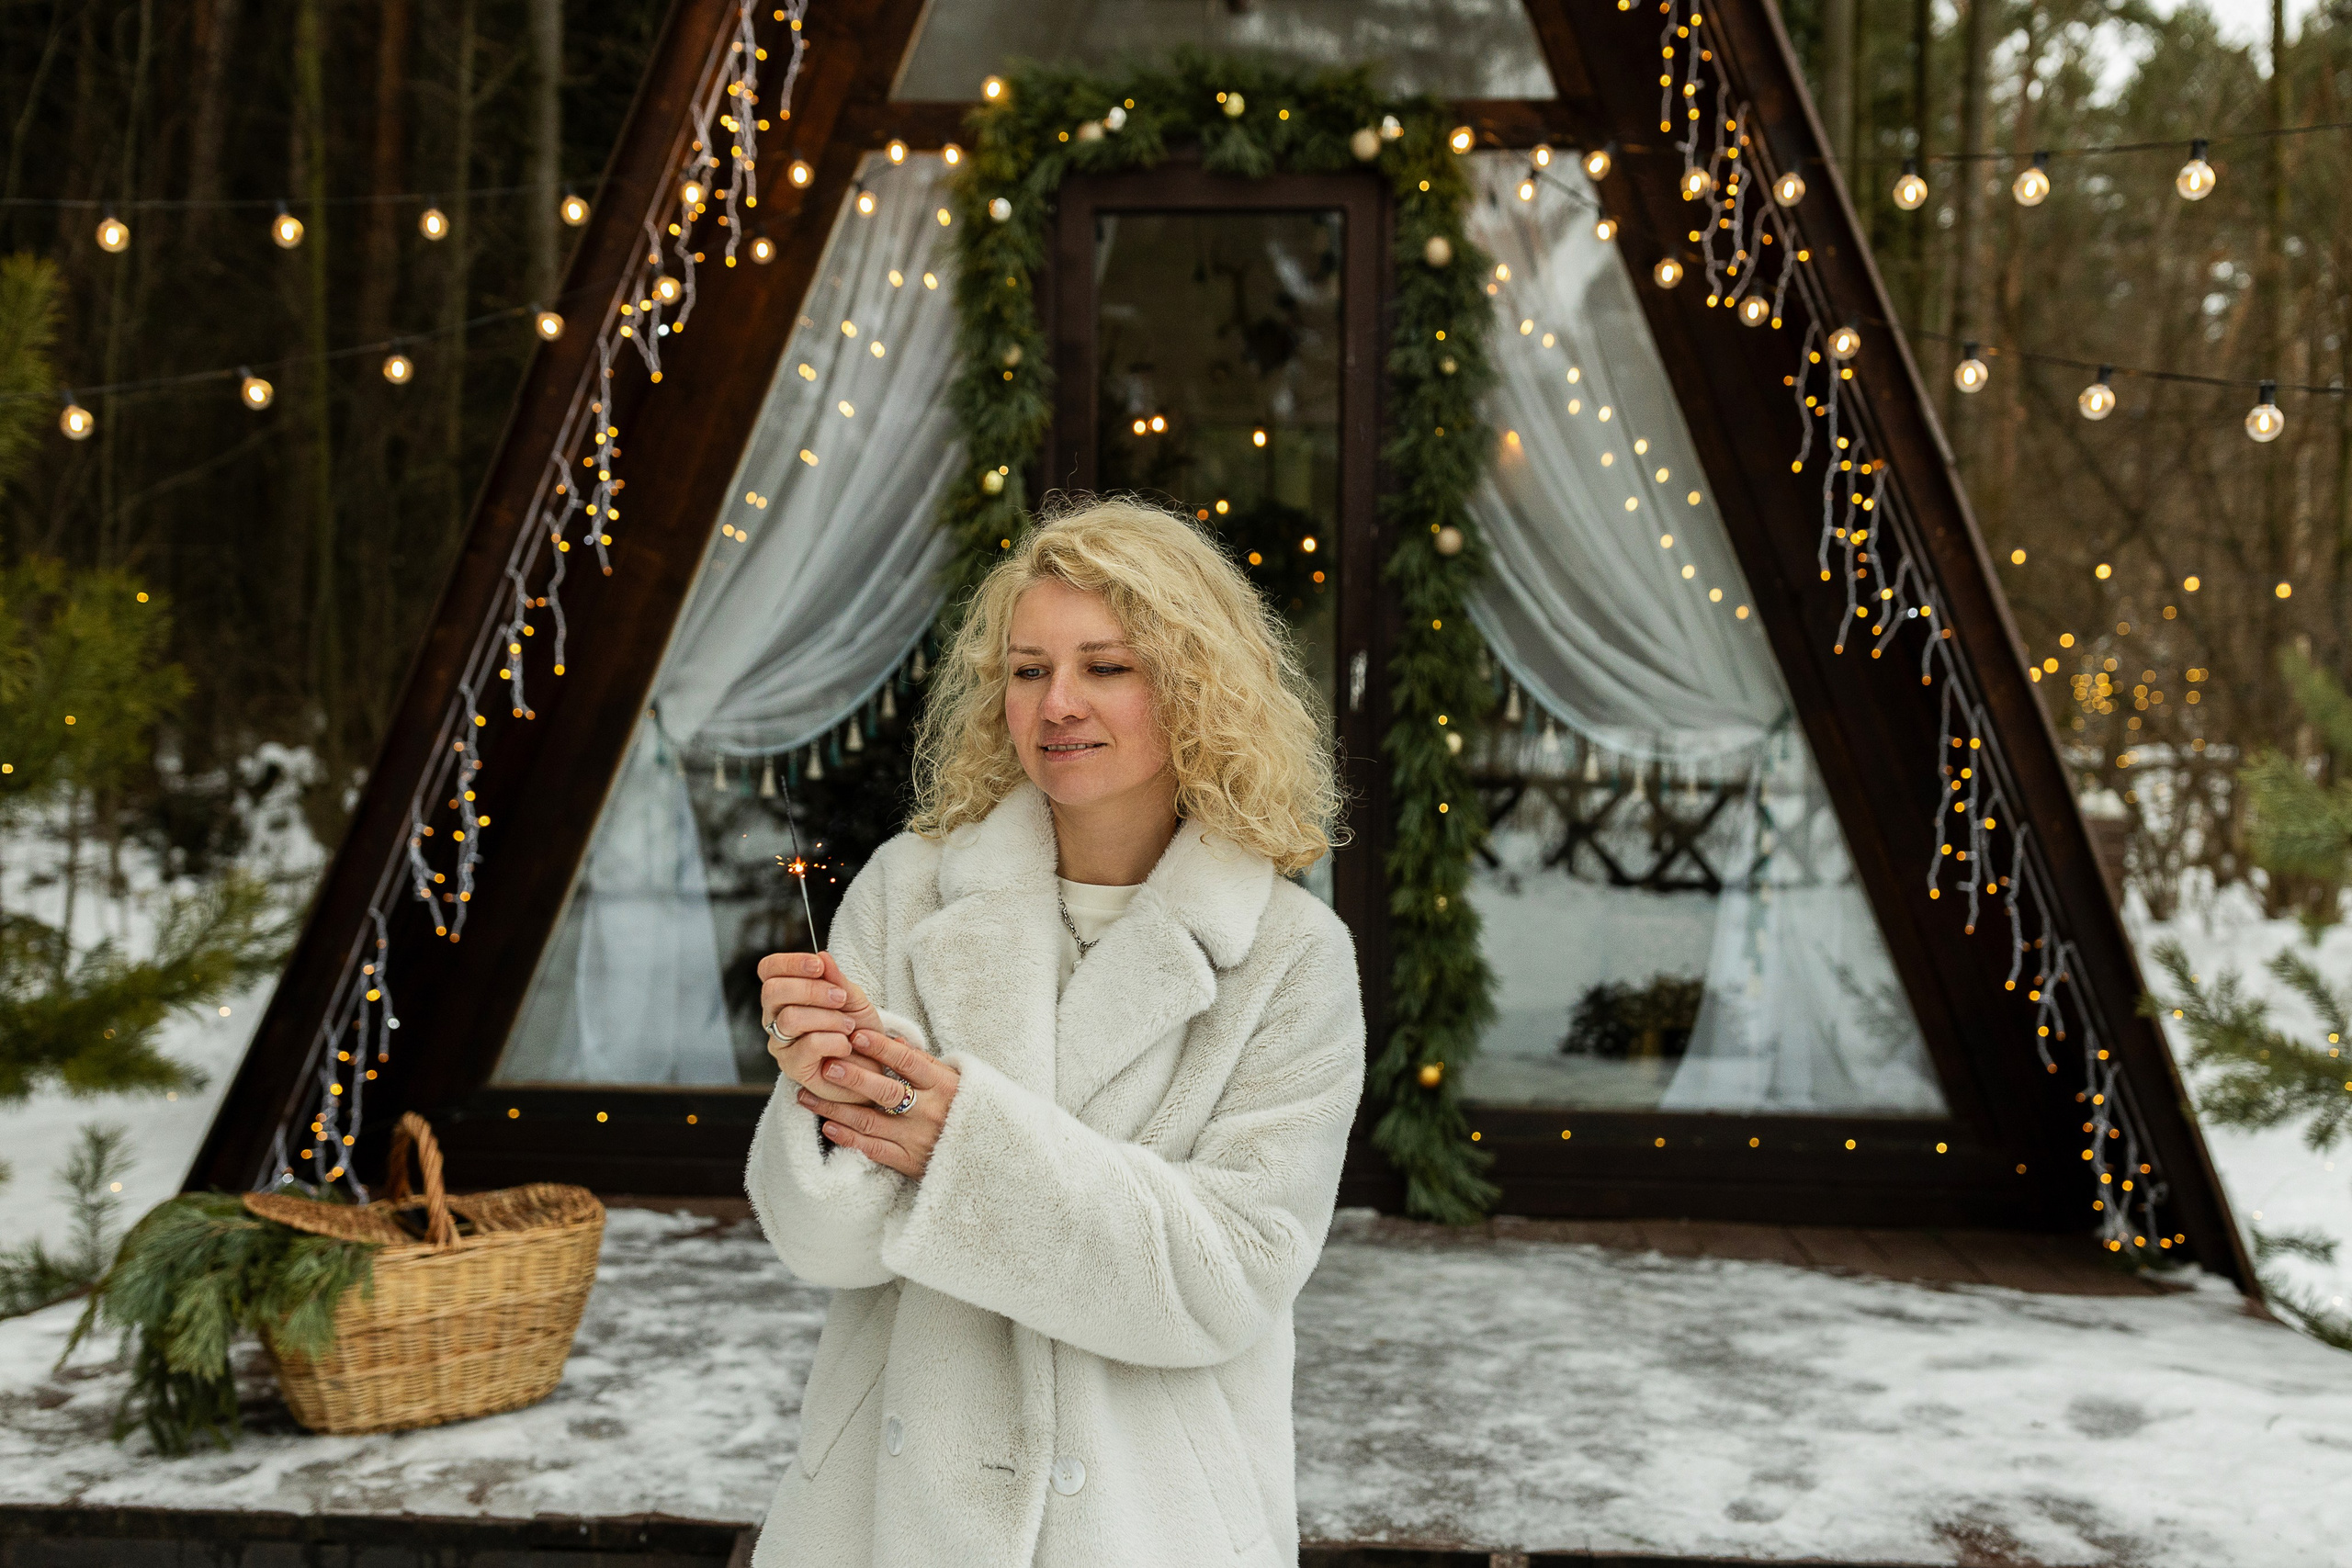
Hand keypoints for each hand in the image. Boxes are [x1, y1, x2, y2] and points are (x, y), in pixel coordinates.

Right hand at [759, 950, 884, 1103]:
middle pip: (772, 991)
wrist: (874, 1065)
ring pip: (790, 1019)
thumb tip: (823, 956)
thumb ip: (836, 979)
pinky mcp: (793, 1067)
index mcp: (786, 995)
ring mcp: (781, 1044)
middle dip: (811, 990)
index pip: (769, 970)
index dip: (790, 962)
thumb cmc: (860, 1030)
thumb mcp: (853, 999)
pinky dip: (834, 1041)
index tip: (819, 965)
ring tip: (849, 1026)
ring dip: (828, 1018)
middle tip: (840, 998)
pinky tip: (845, 1046)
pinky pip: (808, 1045)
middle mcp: (775, 1018)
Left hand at [796, 1030, 959, 1178]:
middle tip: (826, 1066)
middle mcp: (930, 1111)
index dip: (882, 1048)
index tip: (856, 1035)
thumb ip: (925, 1064)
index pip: (908, 1062)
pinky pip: (874, 1149)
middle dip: (853, 1077)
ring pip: (870, 1122)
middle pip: (886, 1091)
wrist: (991, 1157)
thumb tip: (895, 1041)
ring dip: (836, 1108)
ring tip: (808, 1096)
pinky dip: (849, 1138)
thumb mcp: (956, 1082)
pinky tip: (828, 1127)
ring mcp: (918, 1139)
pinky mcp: (910, 1162)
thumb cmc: (967, 1111)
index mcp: (943, 1086)